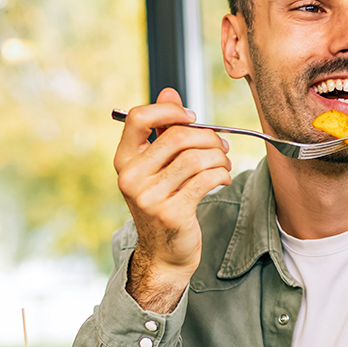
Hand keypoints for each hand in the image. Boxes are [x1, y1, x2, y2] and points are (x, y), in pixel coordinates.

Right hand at [113, 87, 232, 313]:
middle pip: (177, 136)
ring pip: (196, 158)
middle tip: (221, 147)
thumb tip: (170, 92)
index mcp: (124, 161)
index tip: (192, 118)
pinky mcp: (171, 212)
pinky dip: (222, 175)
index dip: (169, 111)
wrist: (164, 254)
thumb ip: (162, 130)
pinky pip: (206, 179)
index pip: (138, 118)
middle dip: (208, 137)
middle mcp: (131, 177)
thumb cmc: (164, 204)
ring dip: (219, 158)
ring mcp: (149, 197)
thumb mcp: (157, 168)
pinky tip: (223, 179)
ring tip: (224, 165)